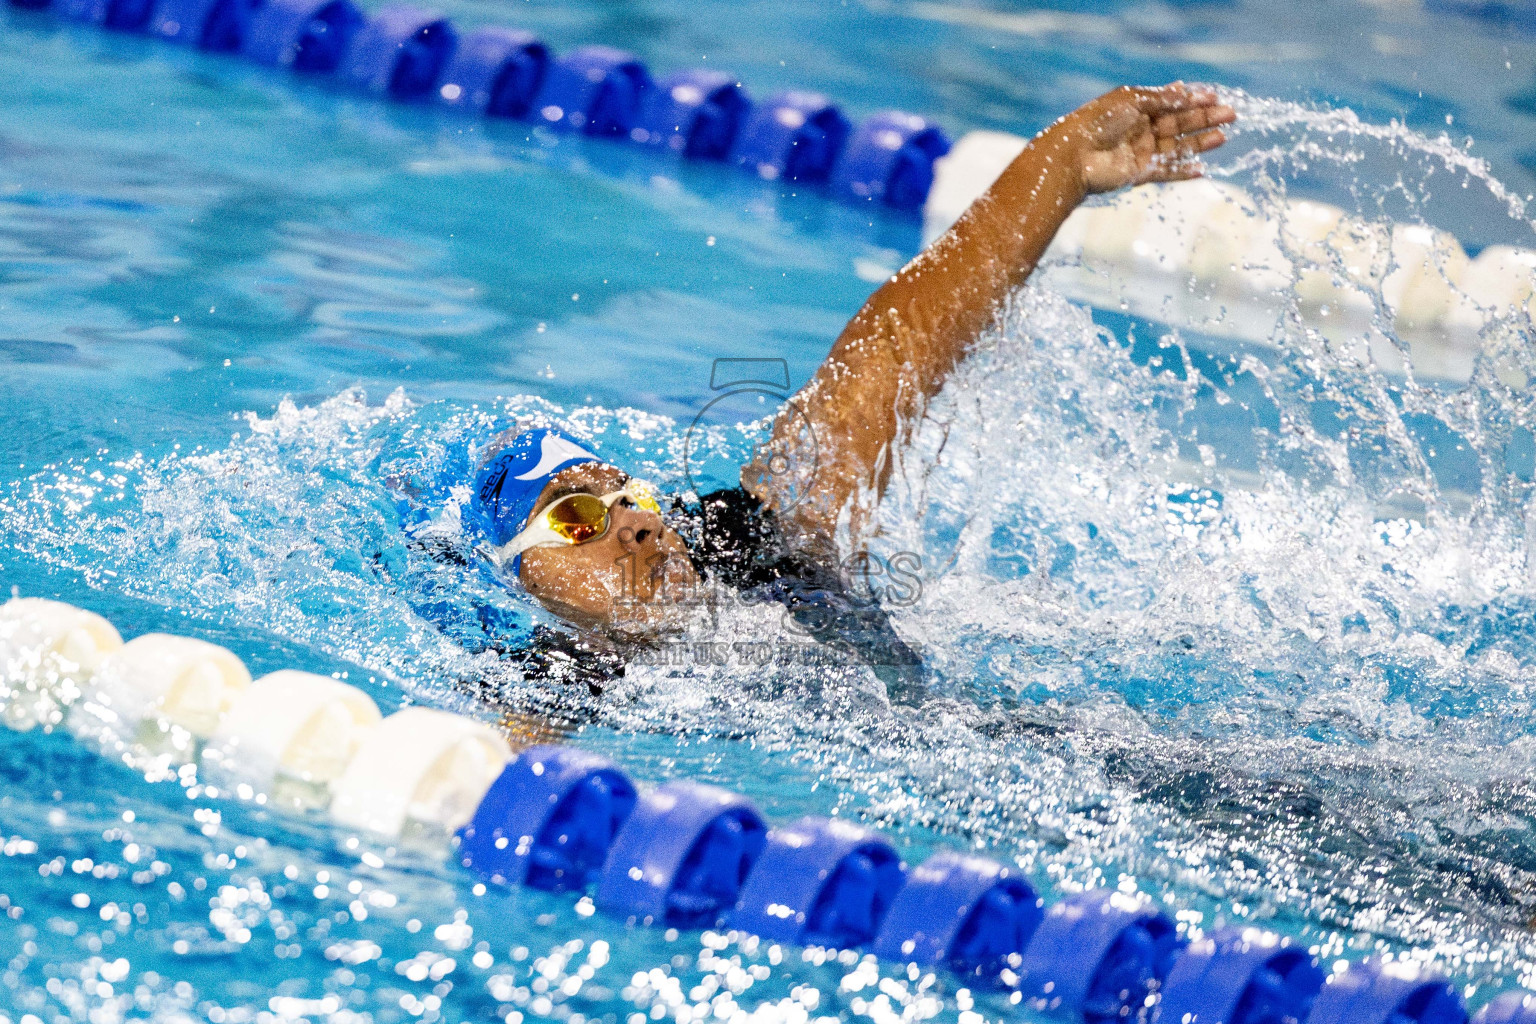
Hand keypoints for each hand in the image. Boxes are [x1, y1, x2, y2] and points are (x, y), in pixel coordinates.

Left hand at [1057, 83, 1235, 194]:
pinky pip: (1166, 172)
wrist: (1073, 157)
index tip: (1215, 96)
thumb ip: (1161, 99)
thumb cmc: (1097, 122)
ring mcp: (1140, 151)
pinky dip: (1184, 171)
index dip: (1193, 100)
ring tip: (1223, 137)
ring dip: (1200, 142)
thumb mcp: (1131, 100)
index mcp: (1136, 107)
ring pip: (1177, 146)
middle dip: (1204, 119)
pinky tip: (1203, 168)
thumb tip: (1186, 90)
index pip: (1171, 102)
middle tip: (1230, 114)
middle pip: (1178, 123)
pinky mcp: (1138, 173)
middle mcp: (1140, 128)